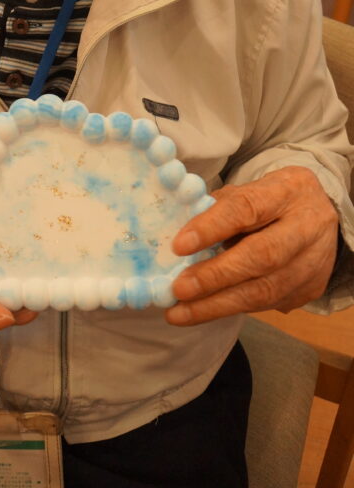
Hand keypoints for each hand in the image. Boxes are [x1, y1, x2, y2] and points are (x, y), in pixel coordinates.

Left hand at [166, 166, 338, 325]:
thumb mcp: (249, 189)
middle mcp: (306, 226)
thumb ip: (219, 208)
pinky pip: (268, 304)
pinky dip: (232, 308)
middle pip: (261, 256)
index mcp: (286, 191)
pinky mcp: (310, 290)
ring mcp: (313, 262)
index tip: (179, 246)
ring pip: (265, 291)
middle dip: (215, 276)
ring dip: (217, 305)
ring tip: (179, 312)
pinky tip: (204, 310)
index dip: (212, 227)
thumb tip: (179, 237)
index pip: (247, 208)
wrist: (322, 216)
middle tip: (178, 289)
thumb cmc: (272, 200)